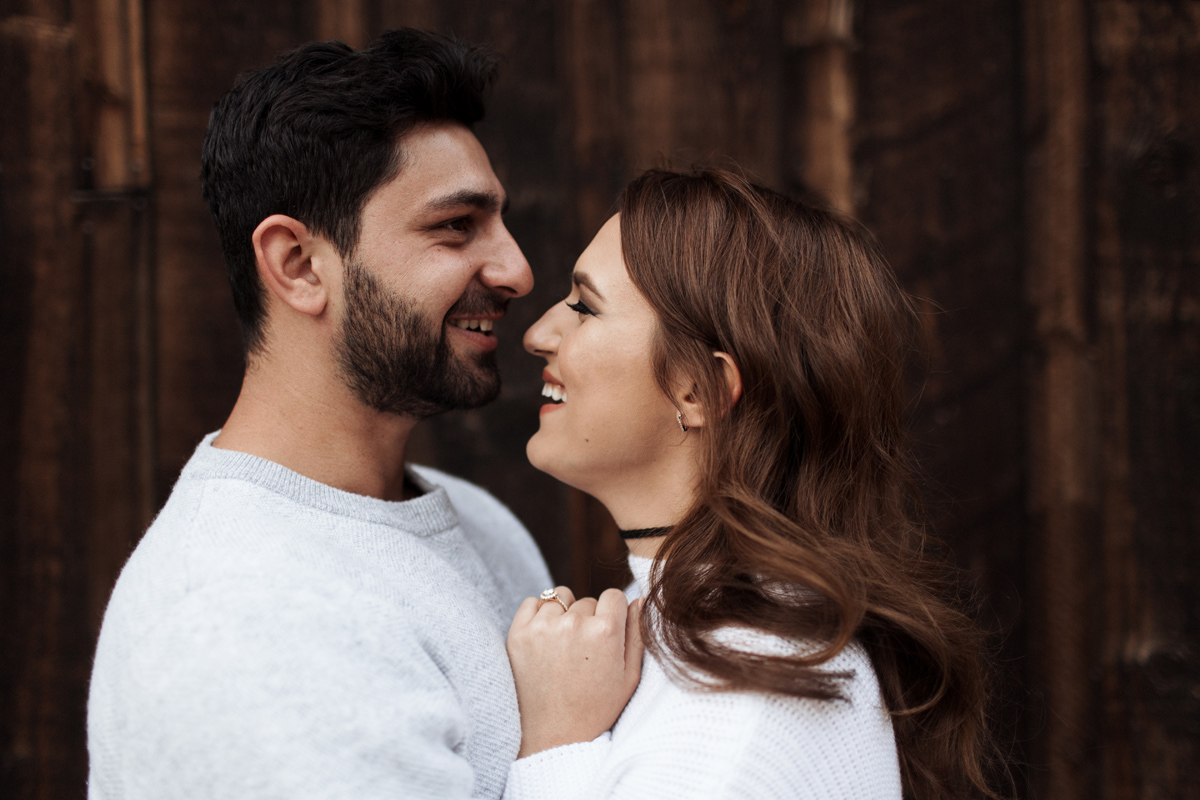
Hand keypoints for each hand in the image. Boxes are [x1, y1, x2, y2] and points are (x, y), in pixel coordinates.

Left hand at [507, 586, 643, 757]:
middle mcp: (574, 623)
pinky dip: (539, 614)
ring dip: (564, 614)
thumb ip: (638, 633)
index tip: (607, 634)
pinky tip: (545, 638)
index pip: (614, 596)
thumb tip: (638, 599)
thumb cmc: (597, 708)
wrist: (554, 736)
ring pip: (560, 598)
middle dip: (589, 619)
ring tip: (564, 645)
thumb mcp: (630, 676)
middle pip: (588, 601)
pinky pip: (532, 602)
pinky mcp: (519, 633)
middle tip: (584, 651)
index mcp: (605, 631)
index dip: (613, 613)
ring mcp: (543, 627)